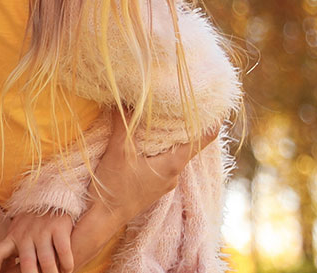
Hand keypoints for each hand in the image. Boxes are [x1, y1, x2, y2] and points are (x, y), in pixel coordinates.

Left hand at [0, 212, 75, 272]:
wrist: (51, 196)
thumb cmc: (32, 221)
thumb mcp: (16, 232)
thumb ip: (11, 248)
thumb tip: (3, 269)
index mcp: (11, 238)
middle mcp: (25, 236)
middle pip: (26, 262)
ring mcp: (42, 232)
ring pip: (46, 260)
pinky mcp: (59, 228)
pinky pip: (63, 250)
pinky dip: (66, 263)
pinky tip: (67, 269)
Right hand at [69, 118, 221, 260]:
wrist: (104, 217)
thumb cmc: (115, 186)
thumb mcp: (118, 151)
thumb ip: (123, 124)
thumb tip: (123, 98)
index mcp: (173, 164)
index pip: (202, 141)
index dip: (209, 123)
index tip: (212, 106)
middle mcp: (174, 175)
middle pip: (188, 146)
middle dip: (184, 127)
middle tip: (181, 105)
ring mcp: (164, 183)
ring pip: (174, 155)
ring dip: (169, 140)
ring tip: (162, 121)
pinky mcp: (153, 187)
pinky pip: (163, 164)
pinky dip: (159, 151)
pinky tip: (145, 144)